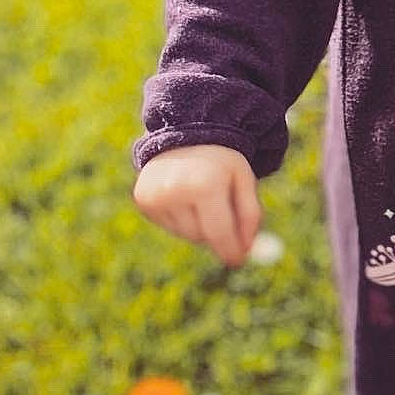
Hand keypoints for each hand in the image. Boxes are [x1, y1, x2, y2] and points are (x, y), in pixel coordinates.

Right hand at [131, 144, 262, 269]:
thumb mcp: (244, 181)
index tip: (238, 261)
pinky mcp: (143, 200)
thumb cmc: (222, 161)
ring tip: (203, 197)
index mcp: (206, 183)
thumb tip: (245, 251)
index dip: (230, 250)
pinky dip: (181, 219)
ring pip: (185, 233)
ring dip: (198, 226)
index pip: (219, 231)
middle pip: (201, 236)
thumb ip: (250, 215)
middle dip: (217, 234)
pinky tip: (185, 196)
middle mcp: (176, 190)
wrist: (186, 133)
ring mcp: (156, 196)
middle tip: (224, 218)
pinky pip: (169, 225)